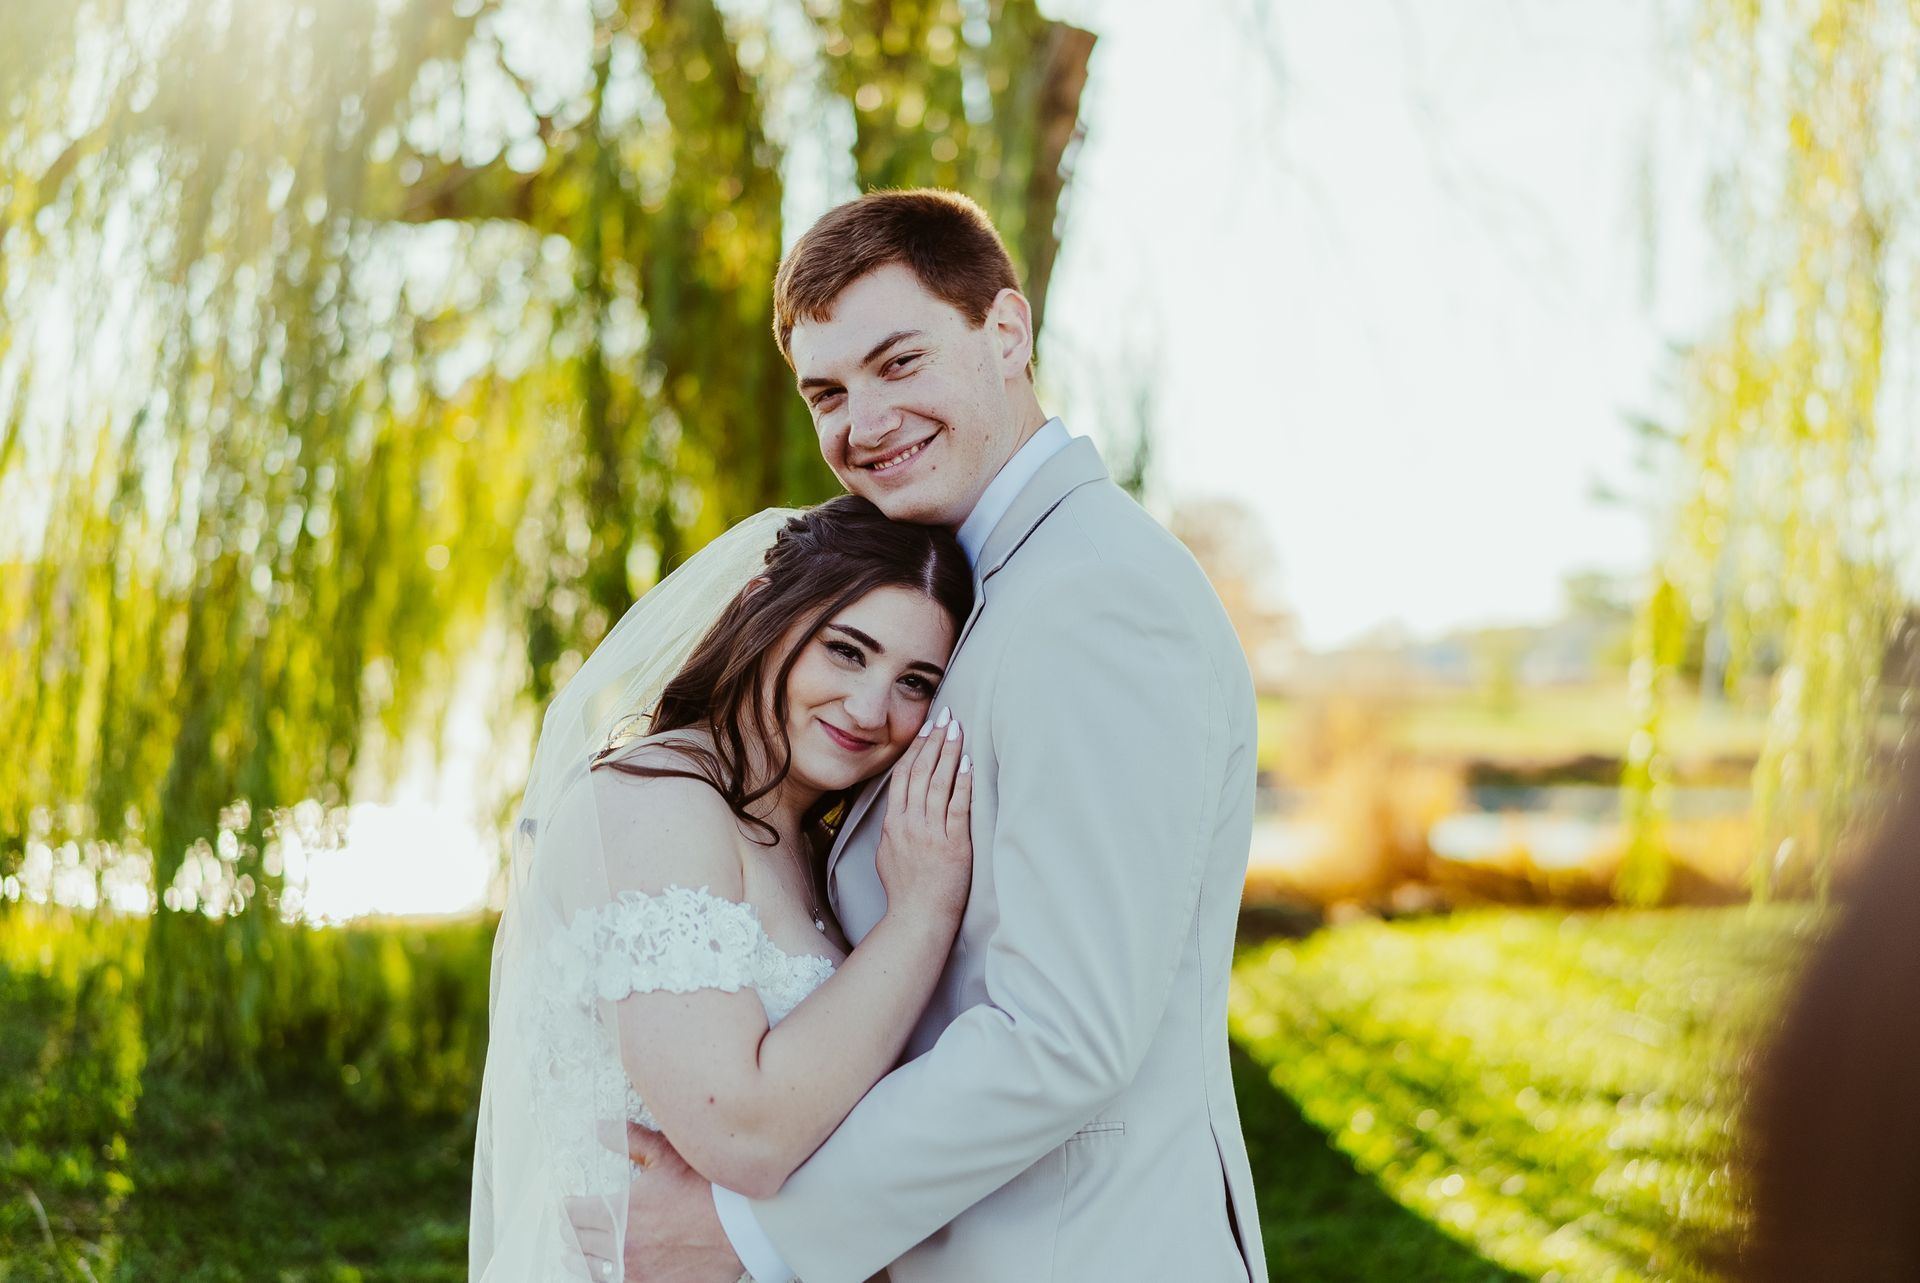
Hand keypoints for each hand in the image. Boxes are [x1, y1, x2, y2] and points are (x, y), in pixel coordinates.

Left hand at [561, 1123, 743, 1282]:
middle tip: (573, 1229)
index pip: (573, 1214)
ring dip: (583, 1260)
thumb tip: (601, 1128)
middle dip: (573, 1233)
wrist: (742, 1227)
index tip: (569, 1206)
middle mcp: (621, 1247)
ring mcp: (636, 1274)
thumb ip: (631, 1141)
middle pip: (576, 1244)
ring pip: (590, 1271)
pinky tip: (610, 1271)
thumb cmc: (707, 1188)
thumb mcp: (668, 1156)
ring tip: (581, 1254)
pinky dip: (607, 1278)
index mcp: (619, 1212)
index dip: (569, 1208)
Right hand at [876, 705, 973, 918]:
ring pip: (938, 782)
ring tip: (957, 729)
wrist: (918, 918)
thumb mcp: (888, 854)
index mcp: (893, 824)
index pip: (903, 775)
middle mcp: (909, 823)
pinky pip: (957, 805)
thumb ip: (894, 828)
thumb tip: (900, 810)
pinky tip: (968, 763)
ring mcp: (930, 832)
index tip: (926, 728)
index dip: (915, 748)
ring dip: (949, 752)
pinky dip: (962, 782)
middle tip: (945, 716)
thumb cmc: (906, 892)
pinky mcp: (952, 843)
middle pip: (920, 772)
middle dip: (934, 740)